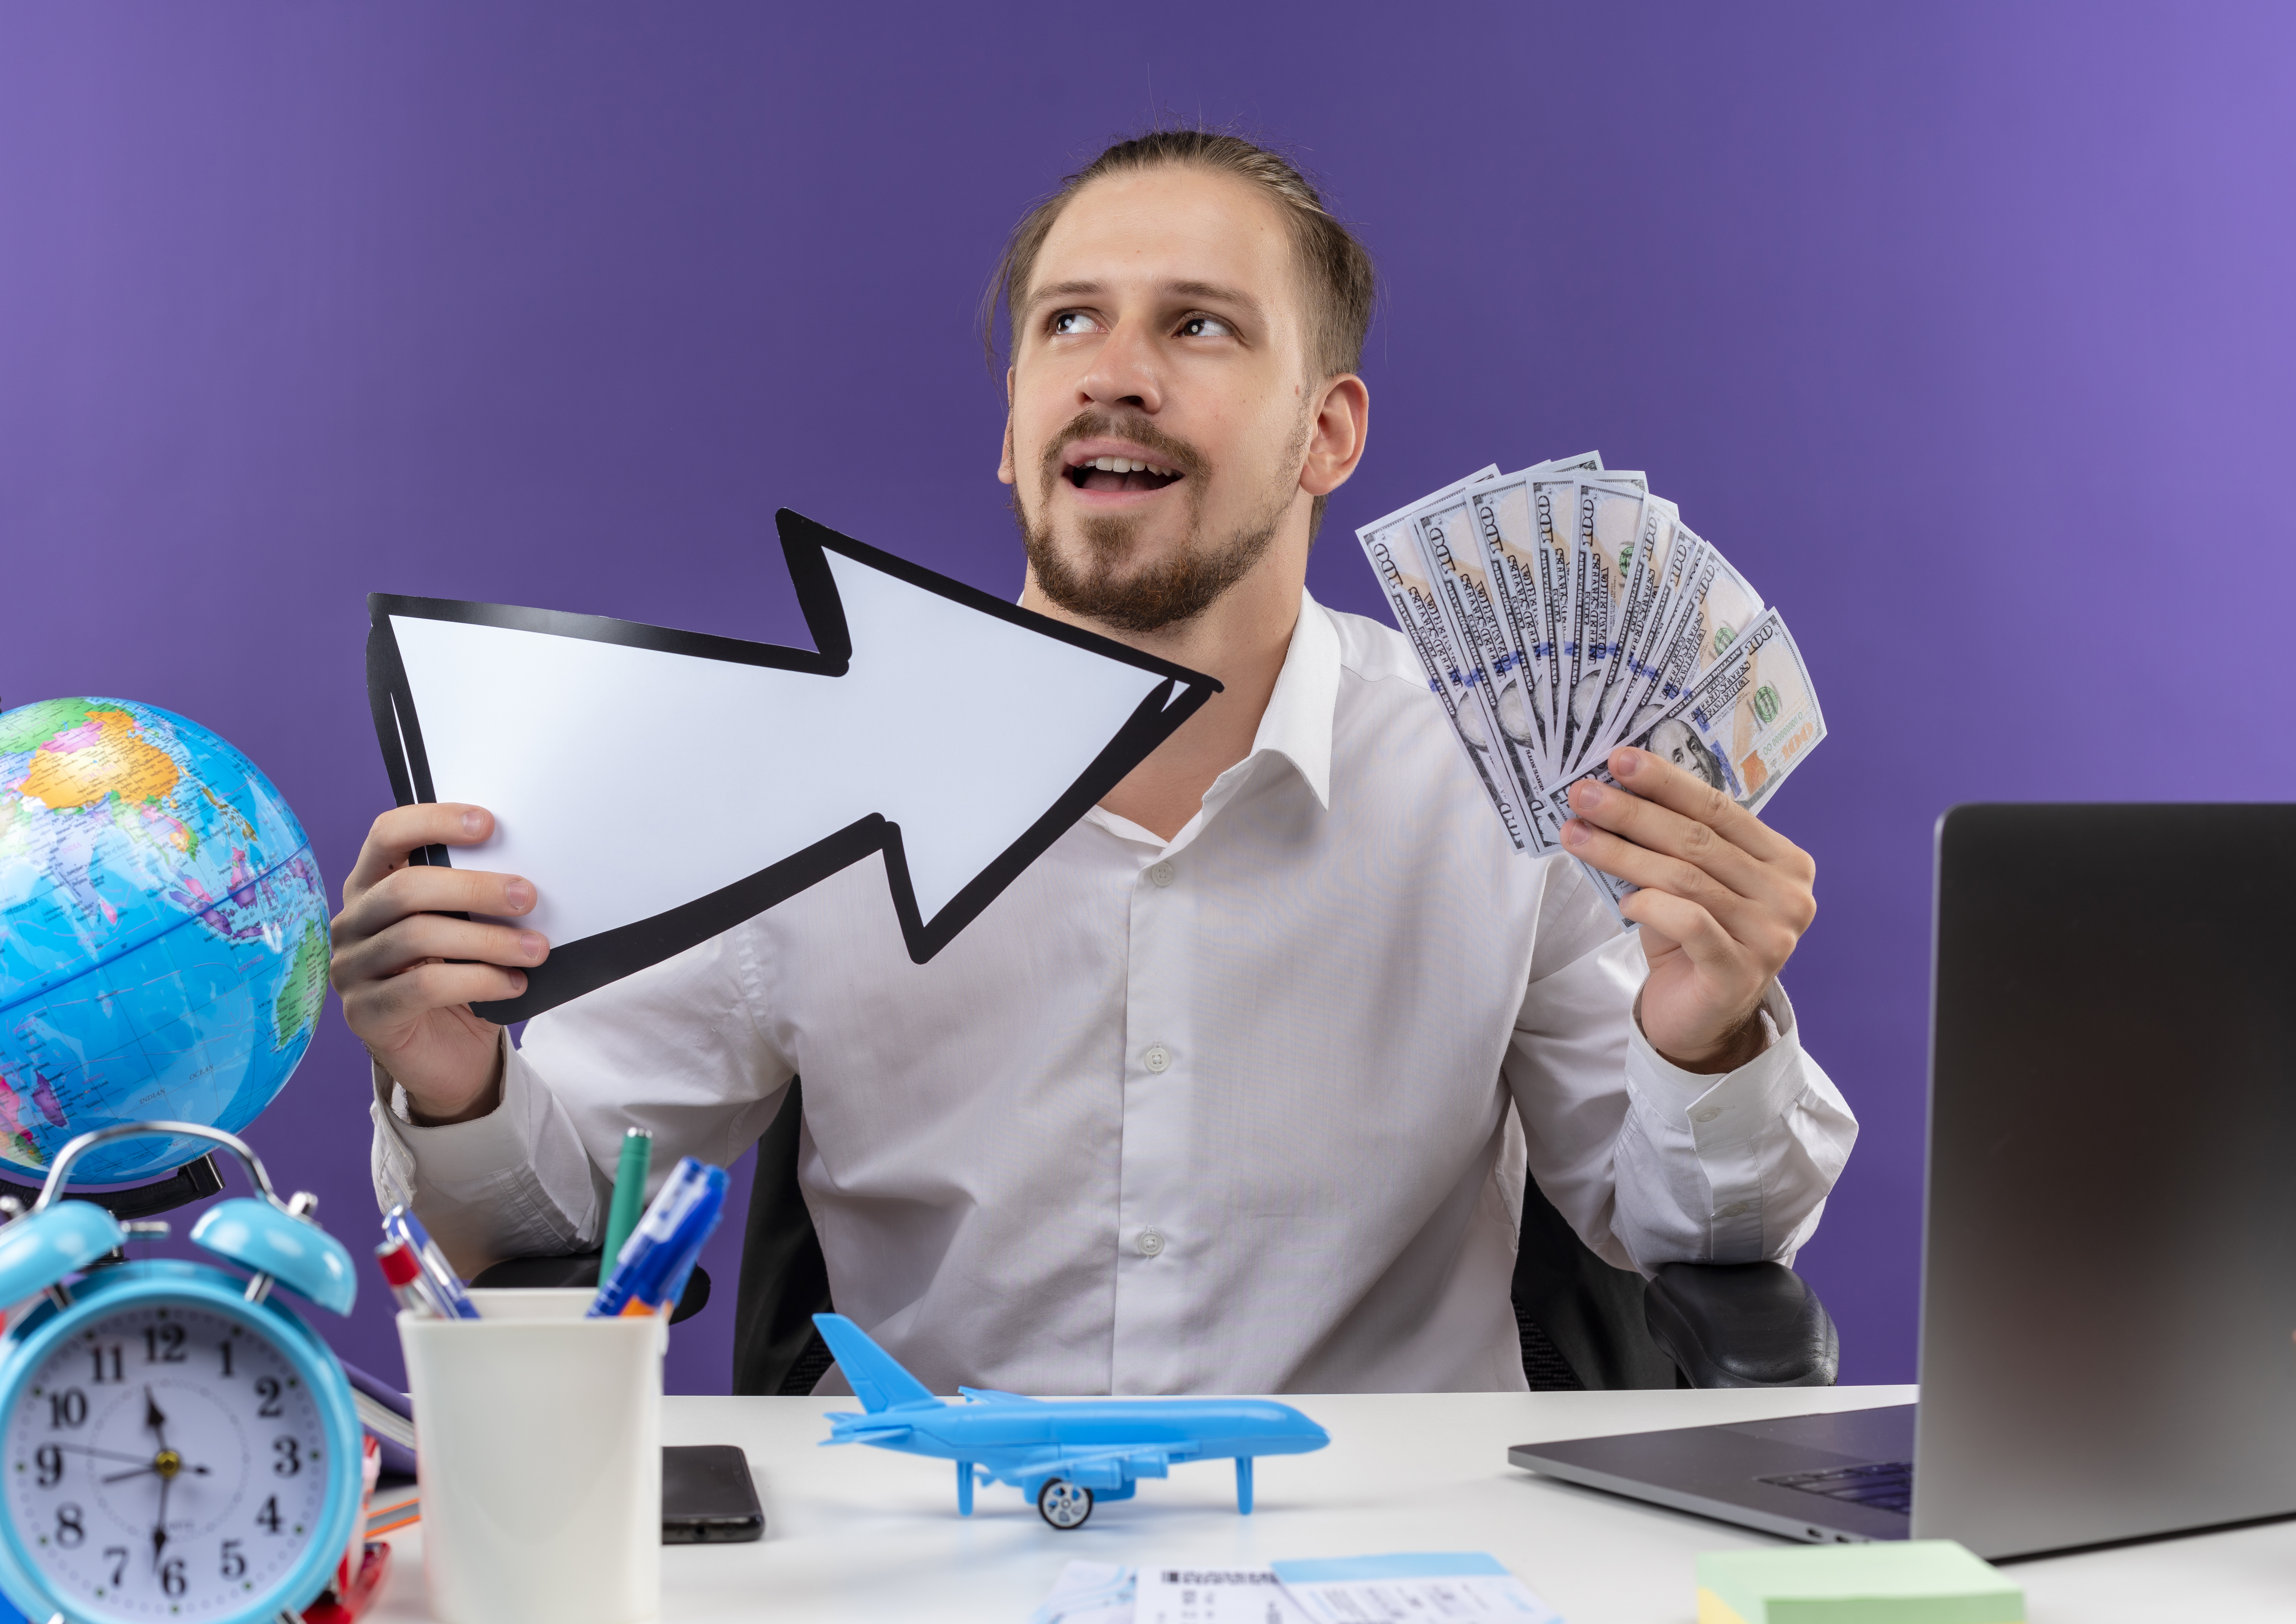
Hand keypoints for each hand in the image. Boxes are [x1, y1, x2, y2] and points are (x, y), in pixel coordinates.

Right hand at [329, 804, 547, 1123]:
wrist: (451, 1055)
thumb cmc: (460, 977)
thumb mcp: (466, 928)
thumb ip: (475, 899)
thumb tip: (525, 874)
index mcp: (372, 887)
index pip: (387, 836)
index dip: (433, 821)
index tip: (488, 824)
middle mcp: (351, 924)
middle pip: (405, 889)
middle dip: (473, 888)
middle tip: (528, 896)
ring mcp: (351, 970)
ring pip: (417, 937)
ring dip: (487, 940)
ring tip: (535, 948)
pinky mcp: (365, 1014)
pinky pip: (423, 986)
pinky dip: (478, 980)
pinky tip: (514, 983)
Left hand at [1560, 746, 1816, 1072]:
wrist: (1700, 1018)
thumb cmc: (1692, 939)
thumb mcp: (1687, 882)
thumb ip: (1673, 841)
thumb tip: (1617, 787)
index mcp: (1784, 861)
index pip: (1719, 809)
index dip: (1667, 782)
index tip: (1619, 759)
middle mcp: (1788, 896)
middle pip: (1697, 840)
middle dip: (1633, 812)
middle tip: (1584, 794)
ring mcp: (1771, 937)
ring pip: (1684, 878)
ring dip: (1622, 852)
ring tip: (1576, 834)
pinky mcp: (1739, 972)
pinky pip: (1688, 922)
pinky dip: (1650, 905)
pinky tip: (1623, 898)